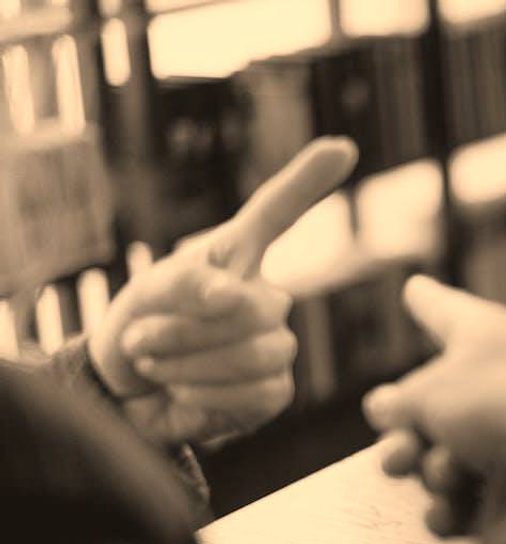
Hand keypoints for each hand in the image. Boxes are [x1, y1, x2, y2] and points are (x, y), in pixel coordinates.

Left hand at [88, 137, 357, 445]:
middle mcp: (265, 298)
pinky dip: (206, 397)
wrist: (126, 395)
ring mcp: (275, 345)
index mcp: (235, 257)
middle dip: (188, 329)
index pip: (276, 213)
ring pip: (260, 353)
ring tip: (154, 364)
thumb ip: (186, 283)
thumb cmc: (140, 328)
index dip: (307, 180)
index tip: (342, 147)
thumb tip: (230, 296)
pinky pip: (257, 393)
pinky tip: (183, 392)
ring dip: (190, 364)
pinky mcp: (273, 392)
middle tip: (140, 339)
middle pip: (260, 307)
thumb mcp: (147, 293)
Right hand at [364, 275, 505, 535]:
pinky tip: (448, 512)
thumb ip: (397, 401)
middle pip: (430, 405)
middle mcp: (499, 378)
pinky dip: (454, 507)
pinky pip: (466, 497)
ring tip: (447, 473)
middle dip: (404, 436)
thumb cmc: (493, 406)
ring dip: (433, 472)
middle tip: (401, 451)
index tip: (415, 287)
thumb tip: (386, 408)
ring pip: (443, 455)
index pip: (443, 310)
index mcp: (485, 336)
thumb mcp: (427, 392)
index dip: (425, 300)